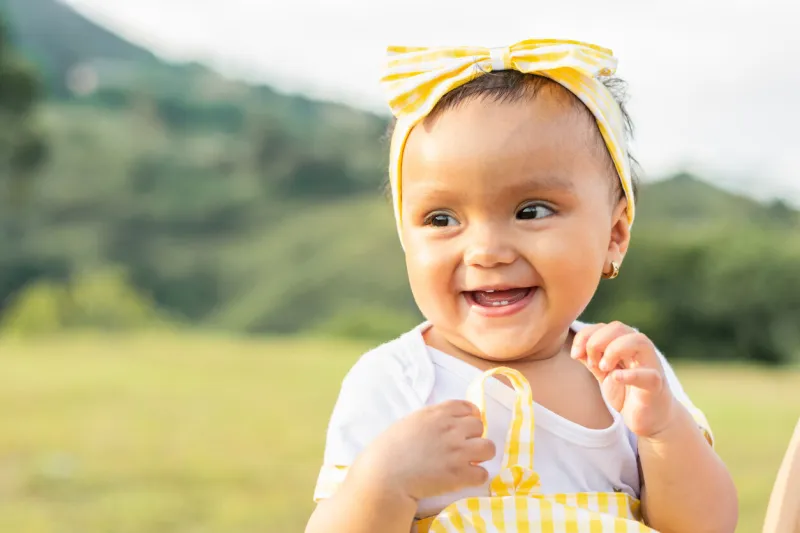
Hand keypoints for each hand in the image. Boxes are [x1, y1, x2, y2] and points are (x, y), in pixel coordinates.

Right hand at [355, 400, 495, 501]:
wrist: (384, 476)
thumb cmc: (388, 449)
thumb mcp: (409, 422)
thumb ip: (430, 419)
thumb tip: (445, 424)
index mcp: (437, 414)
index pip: (467, 407)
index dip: (469, 417)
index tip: (465, 427)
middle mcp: (451, 429)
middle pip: (479, 426)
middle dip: (473, 437)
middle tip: (462, 447)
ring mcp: (457, 451)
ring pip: (489, 448)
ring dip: (480, 456)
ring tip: (469, 462)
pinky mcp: (459, 475)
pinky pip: (483, 474)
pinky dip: (475, 477)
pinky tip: (464, 478)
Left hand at [571, 321, 676, 438]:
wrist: (648, 419)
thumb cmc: (626, 392)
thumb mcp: (604, 373)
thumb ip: (591, 359)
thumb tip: (576, 350)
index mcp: (625, 343)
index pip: (603, 327)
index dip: (585, 336)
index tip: (575, 354)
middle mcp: (639, 349)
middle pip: (618, 328)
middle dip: (597, 342)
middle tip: (591, 363)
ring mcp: (650, 365)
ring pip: (638, 341)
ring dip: (614, 350)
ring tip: (604, 369)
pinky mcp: (655, 386)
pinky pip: (648, 375)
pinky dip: (630, 374)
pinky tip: (616, 377)